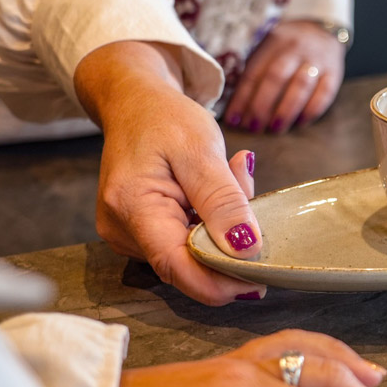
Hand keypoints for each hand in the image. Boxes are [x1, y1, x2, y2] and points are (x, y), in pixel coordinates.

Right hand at [75, 41, 264, 305]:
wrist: (134, 103)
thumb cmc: (164, 118)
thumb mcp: (201, 149)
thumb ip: (224, 200)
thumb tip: (246, 249)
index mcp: (132, 208)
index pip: (179, 268)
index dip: (222, 282)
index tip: (263, 276)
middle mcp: (123, 232)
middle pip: (189, 264)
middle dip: (229, 244)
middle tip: (248, 189)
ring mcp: (129, 236)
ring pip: (192, 255)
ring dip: (223, 229)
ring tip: (230, 176)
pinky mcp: (141, 235)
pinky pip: (186, 243)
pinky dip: (211, 224)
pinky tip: (215, 190)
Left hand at [224, 20, 346, 133]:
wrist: (322, 29)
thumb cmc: (286, 46)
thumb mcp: (267, 47)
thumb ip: (254, 71)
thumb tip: (236, 107)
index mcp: (272, 43)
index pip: (254, 72)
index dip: (241, 98)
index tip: (233, 119)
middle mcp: (295, 49)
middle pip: (276, 78)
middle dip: (262, 105)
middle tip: (253, 127)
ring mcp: (317, 60)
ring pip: (300, 86)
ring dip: (286, 110)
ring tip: (275, 128)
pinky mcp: (334, 72)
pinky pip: (324, 94)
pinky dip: (311, 111)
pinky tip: (300, 123)